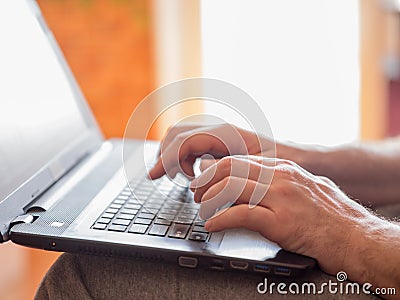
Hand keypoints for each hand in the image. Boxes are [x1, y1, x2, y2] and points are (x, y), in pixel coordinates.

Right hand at [148, 124, 272, 179]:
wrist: (291, 156)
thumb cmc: (278, 162)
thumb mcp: (253, 168)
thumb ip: (223, 169)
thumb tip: (198, 172)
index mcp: (224, 133)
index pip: (184, 141)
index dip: (167, 158)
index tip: (154, 176)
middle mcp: (217, 129)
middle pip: (176, 133)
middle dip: (165, 155)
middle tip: (160, 177)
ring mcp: (215, 133)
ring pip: (180, 137)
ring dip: (174, 156)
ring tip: (184, 176)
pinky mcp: (216, 140)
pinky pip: (190, 144)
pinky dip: (183, 158)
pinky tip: (192, 172)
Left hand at [191, 155, 384, 280]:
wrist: (355, 235)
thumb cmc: (330, 214)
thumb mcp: (304, 185)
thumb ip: (279, 180)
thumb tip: (255, 182)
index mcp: (282, 168)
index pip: (238, 160)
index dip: (214, 170)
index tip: (204, 180)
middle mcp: (280, 177)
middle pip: (230, 169)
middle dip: (206, 180)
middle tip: (196, 194)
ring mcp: (281, 197)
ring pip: (231, 187)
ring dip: (209, 199)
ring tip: (201, 209)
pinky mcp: (281, 221)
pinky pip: (241, 215)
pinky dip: (220, 220)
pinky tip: (213, 225)